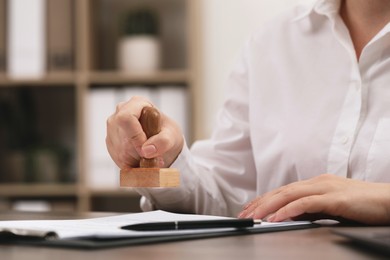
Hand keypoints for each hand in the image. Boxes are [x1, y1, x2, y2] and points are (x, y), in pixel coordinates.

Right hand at [106, 96, 183, 169]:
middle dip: (139, 153)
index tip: (146, 150)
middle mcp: (120, 112)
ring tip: (150, 158)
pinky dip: (131, 164)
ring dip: (136, 160)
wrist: (163, 142)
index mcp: (136, 103)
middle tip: (154, 158)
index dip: (135, 137)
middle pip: (122, 138)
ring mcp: (112, 127)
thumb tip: (146, 150)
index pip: (126, 118)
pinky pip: (117, 158)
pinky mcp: (110, 141)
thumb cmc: (168, 133)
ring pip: (119, 151)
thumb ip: (163, 141)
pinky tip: (141, 160)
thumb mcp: (172, 136)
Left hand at [238, 174, 389, 224]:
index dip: (264, 200)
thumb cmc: (363, 205)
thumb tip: (290, 215)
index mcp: (315, 183)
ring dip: (268, 206)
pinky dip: (288, 210)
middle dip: (259, 203)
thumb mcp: (331, 206)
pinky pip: (306, 204)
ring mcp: (325, 188)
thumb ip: (311, 208)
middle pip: (281, 191)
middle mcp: (317, 182)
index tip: (249, 210)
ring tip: (253, 217)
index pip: (283, 190)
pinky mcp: (335, 198)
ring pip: (289, 195)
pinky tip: (276, 218)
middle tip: (243, 216)